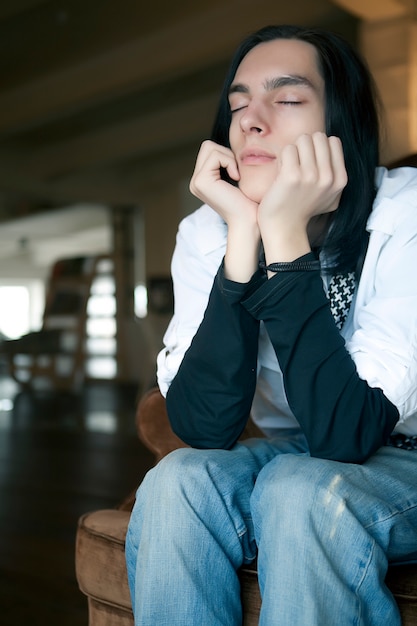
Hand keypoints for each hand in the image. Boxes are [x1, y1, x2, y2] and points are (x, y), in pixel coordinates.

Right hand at [190, 140, 258, 228]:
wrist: (250, 221)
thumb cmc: (250, 202)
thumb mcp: (238, 177)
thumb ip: (230, 163)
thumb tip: (235, 142)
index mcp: (202, 180)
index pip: (210, 149)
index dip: (228, 155)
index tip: (239, 173)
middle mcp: (195, 181)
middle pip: (207, 145)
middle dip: (226, 153)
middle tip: (237, 172)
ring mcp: (196, 182)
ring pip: (210, 147)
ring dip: (228, 158)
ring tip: (236, 176)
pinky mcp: (201, 181)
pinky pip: (215, 156)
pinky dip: (229, 163)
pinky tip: (236, 178)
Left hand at [258, 132, 347, 262]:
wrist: (284, 227)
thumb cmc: (303, 209)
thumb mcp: (330, 195)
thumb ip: (335, 173)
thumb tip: (332, 144)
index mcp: (340, 180)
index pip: (333, 141)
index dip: (319, 148)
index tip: (311, 164)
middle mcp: (328, 177)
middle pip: (318, 137)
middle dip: (306, 146)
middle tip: (298, 165)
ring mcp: (311, 176)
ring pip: (303, 140)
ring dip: (294, 151)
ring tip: (290, 169)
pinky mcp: (292, 176)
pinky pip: (288, 149)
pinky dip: (282, 158)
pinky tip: (281, 174)